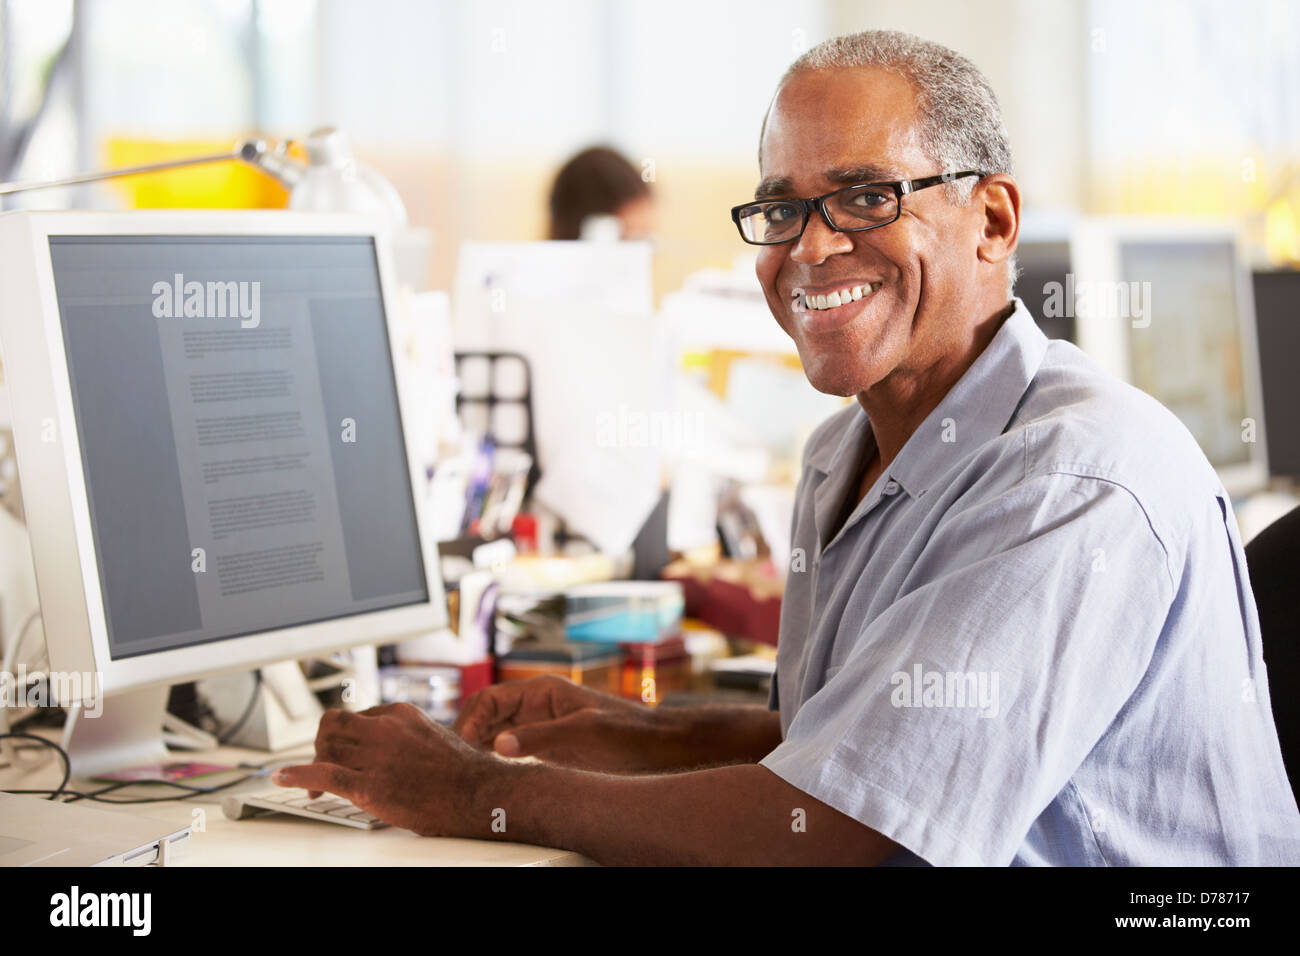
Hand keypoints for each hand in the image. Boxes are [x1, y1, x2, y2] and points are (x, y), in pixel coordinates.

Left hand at [272, 702, 496, 836]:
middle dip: (322, 745)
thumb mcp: (433, 738)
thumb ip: (407, 737)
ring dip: (313, 765)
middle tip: (322, 764)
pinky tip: (281, 777)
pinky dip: (296, 774)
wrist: (478, 793)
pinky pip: (322, 773)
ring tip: (313, 785)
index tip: (342, 753)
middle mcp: (383, 729)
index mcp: (399, 714)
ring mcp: (375, 756)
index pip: (355, 716)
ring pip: (325, 749)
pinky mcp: (368, 785)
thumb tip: (396, 748)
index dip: (343, 737)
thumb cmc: (464, 772)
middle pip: (332, 727)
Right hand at [453, 675, 680, 771]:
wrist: (657, 747)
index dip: (470, 718)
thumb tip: (497, 746)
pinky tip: (488, 773)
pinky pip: (512, 747)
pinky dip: (495, 757)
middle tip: (453, 759)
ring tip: (464, 767)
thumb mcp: (582, 734)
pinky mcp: (549, 745)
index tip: (460, 743)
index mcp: (543, 691)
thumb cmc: (626, 734)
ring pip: (497, 731)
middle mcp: (538, 705)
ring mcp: (543, 725)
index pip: (491, 698)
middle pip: (488, 714)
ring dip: (479, 745)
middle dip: (468, 731)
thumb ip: (539, 738)